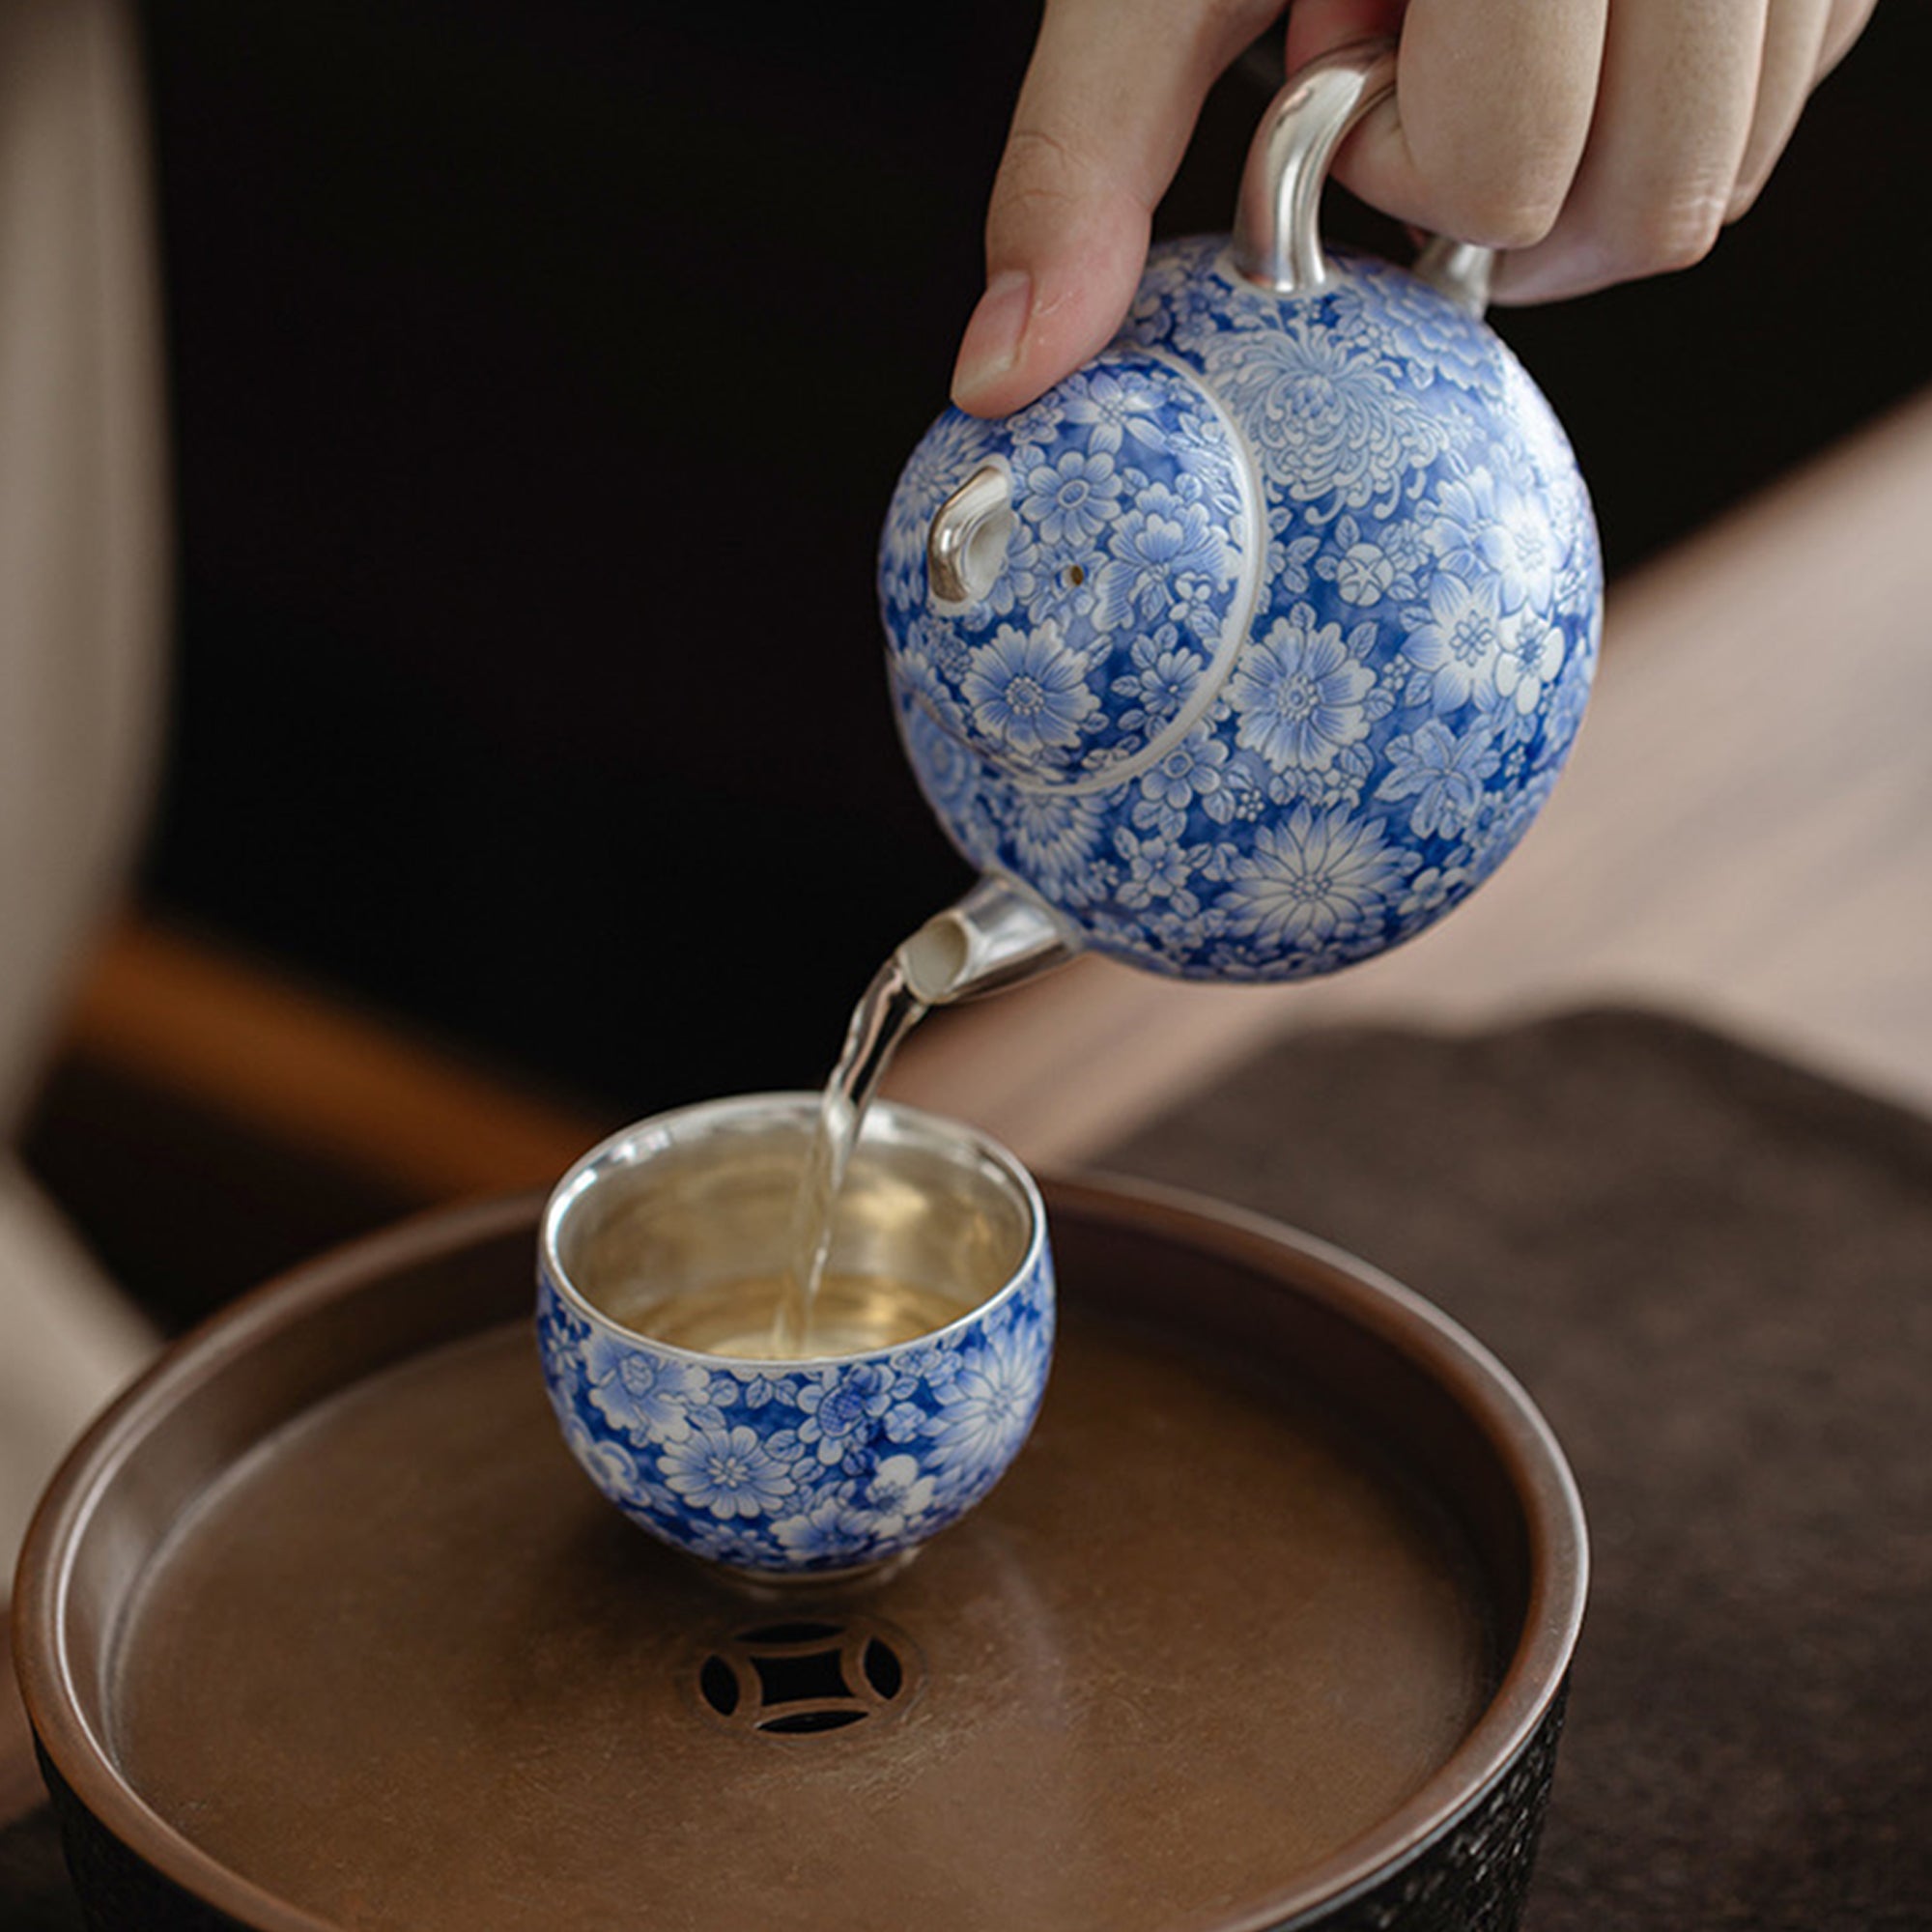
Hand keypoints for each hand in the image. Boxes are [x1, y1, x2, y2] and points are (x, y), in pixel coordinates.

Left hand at [951, 0, 1876, 417]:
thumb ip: (1087, 156)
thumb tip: (1008, 370)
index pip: (1508, 170)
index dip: (1402, 162)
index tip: (1344, 63)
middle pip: (1657, 203)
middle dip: (1512, 190)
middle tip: (1426, 75)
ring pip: (1733, 167)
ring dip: (1598, 155)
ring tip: (1503, 25)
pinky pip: (1790, 93)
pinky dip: (1680, 98)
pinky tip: (1587, 9)